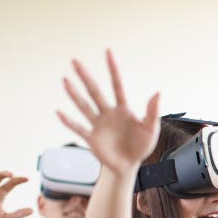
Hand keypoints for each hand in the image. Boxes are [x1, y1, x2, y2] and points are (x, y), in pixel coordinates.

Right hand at [57, 50, 159, 176]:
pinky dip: (69, 121)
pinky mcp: (91, 138)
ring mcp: (98, 124)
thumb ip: (152, 112)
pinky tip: (59, 112)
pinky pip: (78, 128)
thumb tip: (158, 92)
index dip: (113, 69)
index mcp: (123, 109)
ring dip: (74, 94)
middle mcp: (108, 113)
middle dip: (85, 77)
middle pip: (95, 92)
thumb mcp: (151, 129)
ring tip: (65, 80)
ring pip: (84, 106)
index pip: (117, 86)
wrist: (129, 165)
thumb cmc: (141, 146)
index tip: (108, 52)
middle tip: (75, 61)